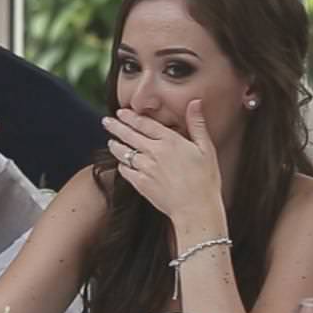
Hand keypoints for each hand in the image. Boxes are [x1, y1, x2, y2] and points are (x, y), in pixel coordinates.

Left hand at [104, 100, 225, 232]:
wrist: (196, 209)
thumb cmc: (205, 180)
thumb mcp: (206, 148)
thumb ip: (197, 124)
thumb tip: (195, 102)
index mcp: (170, 141)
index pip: (144, 124)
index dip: (130, 117)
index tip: (122, 112)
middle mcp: (154, 152)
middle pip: (129, 135)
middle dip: (116, 127)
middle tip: (106, 121)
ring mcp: (145, 168)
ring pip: (124, 153)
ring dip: (115, 146)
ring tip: (111, 142)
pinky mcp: (141, 184)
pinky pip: (125, 171)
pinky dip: (122, 165)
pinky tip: (122, 163)